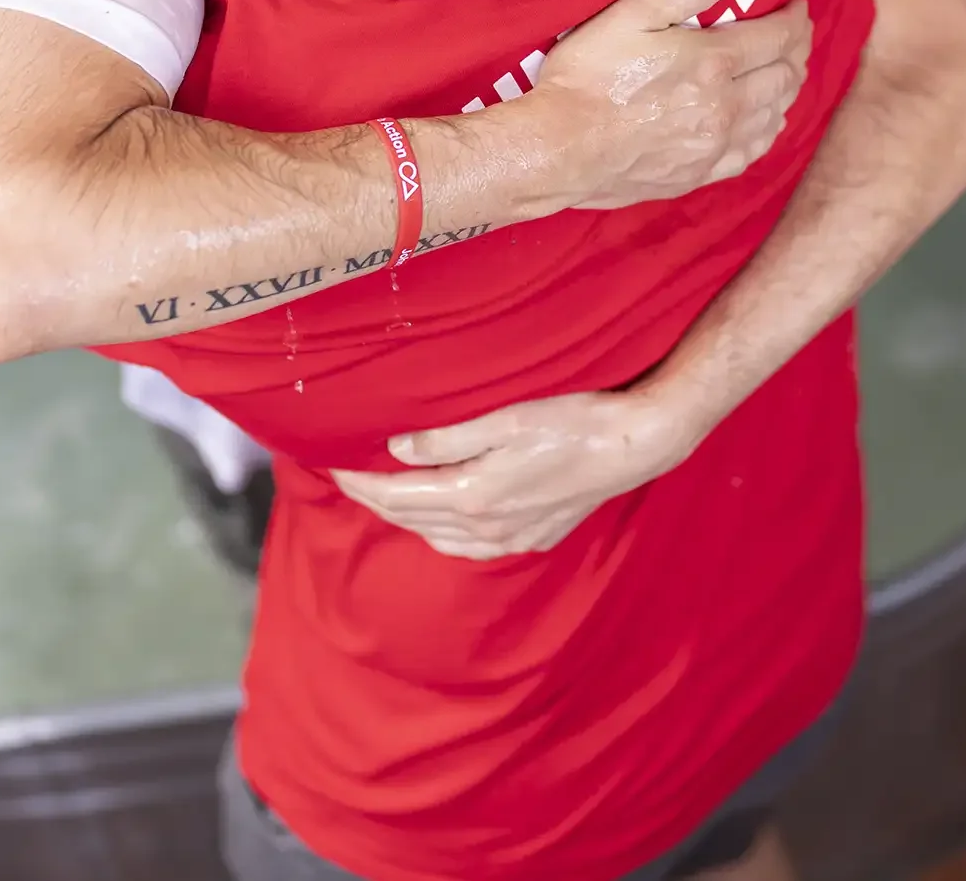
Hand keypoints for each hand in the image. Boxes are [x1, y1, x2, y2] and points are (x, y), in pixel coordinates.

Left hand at [332, 389, 693, 559]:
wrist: (634, 444)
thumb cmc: (572, 420)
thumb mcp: (504, 418)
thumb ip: (446, 437)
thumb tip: (396, 448)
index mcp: (473, 496)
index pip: (396, 496)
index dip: (359, 483)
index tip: (332, 467)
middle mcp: (487, 527)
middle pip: (412, 519)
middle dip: (375, 500)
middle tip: (348, 477)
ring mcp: (513, 538)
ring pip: (439, 539)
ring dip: (407, 519)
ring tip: (387, 494)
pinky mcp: (534, 537)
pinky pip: (471, 547)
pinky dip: (443, 534)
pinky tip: (443, 518)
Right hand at [526, 0, 810, 213]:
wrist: (560, 149)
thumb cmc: (589, 77)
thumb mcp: (632, 14)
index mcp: (713, 62)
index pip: (776, 38)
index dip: (795, 20)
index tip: (800, 7)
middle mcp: (724, 106)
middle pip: (782, 77)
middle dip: (798, 52)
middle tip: (799, 37)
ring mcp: (713, 145)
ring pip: (773, 116)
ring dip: (789, 91)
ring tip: (790, 74)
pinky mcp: (696, 174)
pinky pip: (751, 154)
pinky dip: (768, 132)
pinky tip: (767, 125)